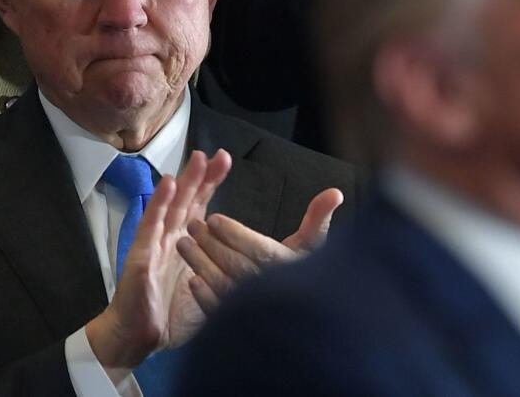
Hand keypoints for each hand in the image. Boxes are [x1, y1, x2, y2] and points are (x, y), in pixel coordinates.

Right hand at [85, 150, 230, 370]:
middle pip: (189, 200)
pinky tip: (166, 184)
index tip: (227, 161)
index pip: (201, 206)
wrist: (139, 338)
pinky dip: (158, 203)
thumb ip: (229, 272)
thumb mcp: (211, 289)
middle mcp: (172, 238)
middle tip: (220, 154)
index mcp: (189, 243)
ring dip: (185, 182)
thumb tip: (261, 264)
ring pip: (172, 206)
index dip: (212, 183)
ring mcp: (156, 244)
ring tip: (198, 158)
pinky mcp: (143, 256)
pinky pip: (151, 226)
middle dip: (203, 176)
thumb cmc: (174, 314)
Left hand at [178, 188, 344, 313]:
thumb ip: (318, 219)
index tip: (214, 219)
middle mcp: (273, 289)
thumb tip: (335, 192)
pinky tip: (192, 281)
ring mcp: (255, 310)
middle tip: (194, 226)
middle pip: (238, 264)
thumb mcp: (312, 247)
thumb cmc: (304, 277)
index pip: (259, 249)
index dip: (235, 233)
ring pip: (224, 285)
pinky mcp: (240, 328)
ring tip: (184, 245)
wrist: (305, 322)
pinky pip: (220, 312)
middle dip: (212, 243)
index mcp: (290, 268)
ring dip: (202, 264)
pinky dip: (205, 296)